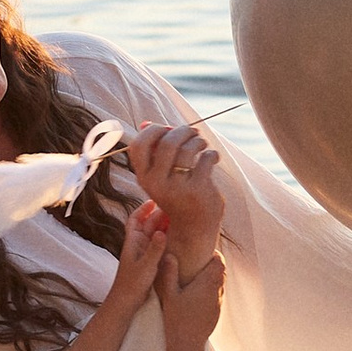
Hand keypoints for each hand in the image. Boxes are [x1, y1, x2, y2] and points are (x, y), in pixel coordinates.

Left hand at [108, 199, 167, 305]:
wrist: (125, 302)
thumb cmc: (132, 284)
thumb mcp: (146, 266)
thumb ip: (154, 249)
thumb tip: (161, 231)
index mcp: (132, 242)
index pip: (135, 219)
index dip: (143, 208)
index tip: (154, 200)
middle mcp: (137, 245)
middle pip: (148, 224)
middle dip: (159, 215)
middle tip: (175, 208)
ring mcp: (143, 253)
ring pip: (154, 234)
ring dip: (164, 226)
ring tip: (179, 219)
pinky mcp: (149, 261)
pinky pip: (158, 245)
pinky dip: (166, 239)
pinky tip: (177, 237)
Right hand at [125, 123, 224, 262]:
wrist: (193, 228)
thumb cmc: (177, 194)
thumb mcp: (159, 175)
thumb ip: (153, 150)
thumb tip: (145, 123)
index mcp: (144, 178)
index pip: (139, 145)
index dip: (153, 130)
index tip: (166, 129)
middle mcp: (157, 183)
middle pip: (167, 142)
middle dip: (183, 131)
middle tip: (193, 133)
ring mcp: (178, 187)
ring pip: (188, 148)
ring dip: (199, 141)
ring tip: (202, 144)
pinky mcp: (198, 189)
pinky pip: (206, 158)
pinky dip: (212, 154)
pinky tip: (212, 159)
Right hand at [160, 249, 225, 350]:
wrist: (187, 345)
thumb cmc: (177, 319)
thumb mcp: (170, 294)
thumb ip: (170, 273)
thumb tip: (170, 254)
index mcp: (208, 284)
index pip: (220, 262)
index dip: (214, 254)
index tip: (202, 251)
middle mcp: (217, 292)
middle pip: (222, 271)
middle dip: (213, 265)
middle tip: (198, 261)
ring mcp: (218, 303)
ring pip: (220, 284)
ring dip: (212, 278)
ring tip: (196, 276)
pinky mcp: (216, 313)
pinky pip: (217, 296)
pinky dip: (210, 290)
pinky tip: (196, 294)